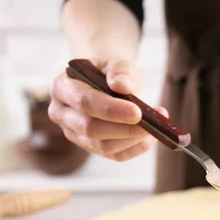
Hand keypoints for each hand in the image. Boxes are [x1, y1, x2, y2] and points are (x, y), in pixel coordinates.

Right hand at [48, 59, 165, 160]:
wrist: (107, 82)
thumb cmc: (111, 73)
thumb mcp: (117, 63)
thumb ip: (121, 70)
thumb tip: (122, 86)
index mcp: (62, 87)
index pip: (84, 102)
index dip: (111, 110)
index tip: (138, 112)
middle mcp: (62, 113)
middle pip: (90, 129)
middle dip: (125, 129)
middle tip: (153, 123)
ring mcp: (74, 134)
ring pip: (102, 147)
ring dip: (133, 140)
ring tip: (157, 127)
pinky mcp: (90, 147)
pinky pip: (114, 156)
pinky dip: (135, 149)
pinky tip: (151, 138)